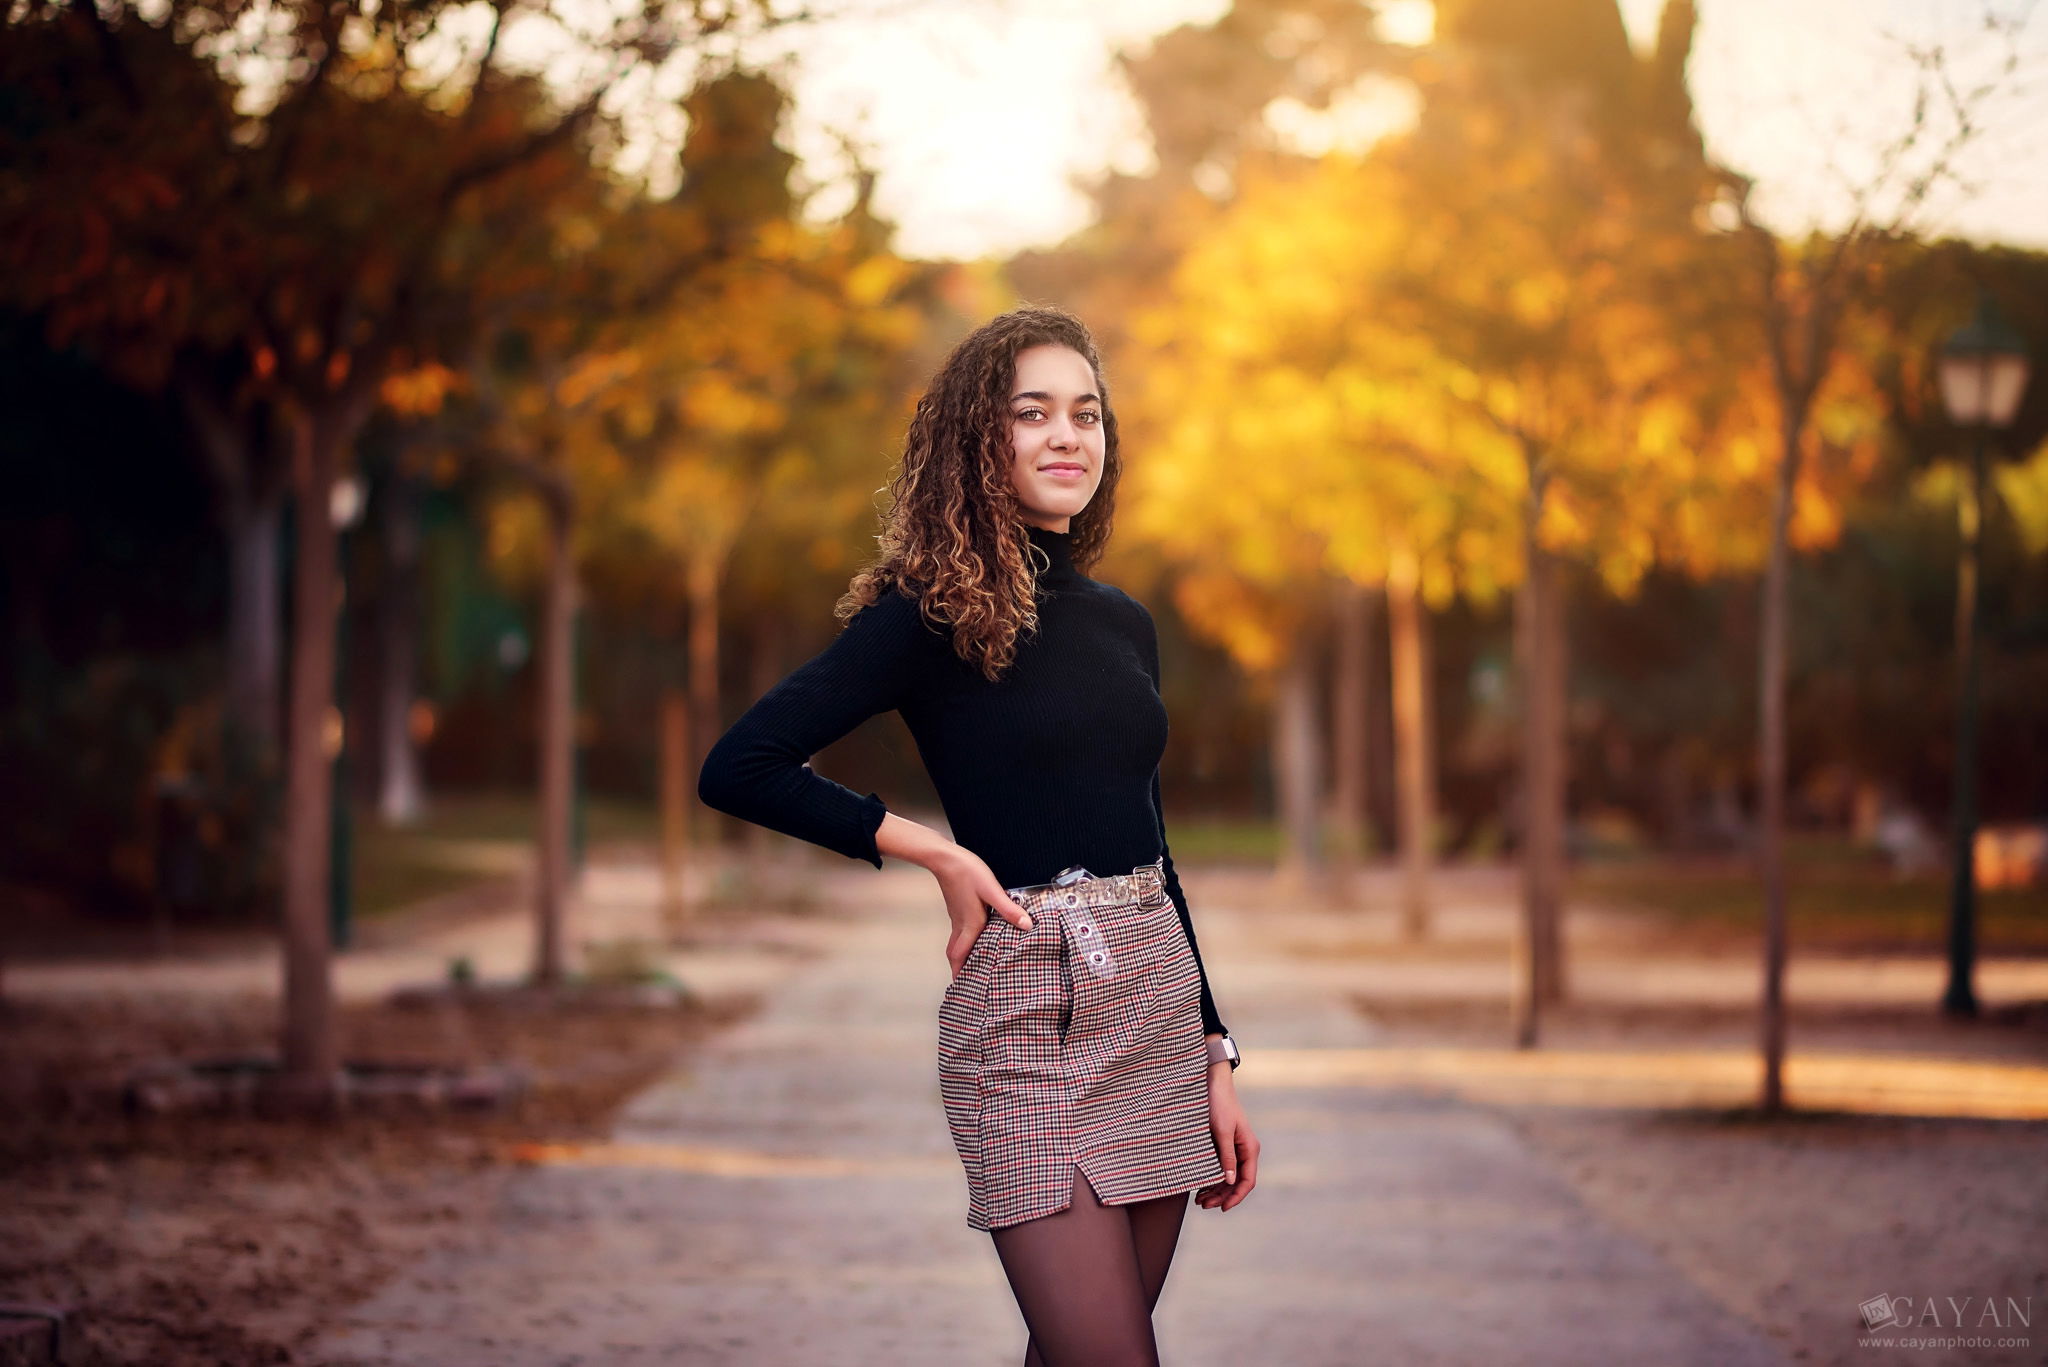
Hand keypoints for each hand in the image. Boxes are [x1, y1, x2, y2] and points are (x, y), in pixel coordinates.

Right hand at [927, 842, 1031, 979]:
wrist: (945, 858)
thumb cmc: (968, 872)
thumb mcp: (992, 890)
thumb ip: (1009, 909)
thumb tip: (1027, 926)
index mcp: (970, 924)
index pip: (960, 956)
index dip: (960, 974)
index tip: (962, 990)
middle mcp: (962, 924)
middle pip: (955, 954)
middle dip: (959, 970)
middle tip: (966, 984)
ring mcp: (957, 917)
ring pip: (957, 943)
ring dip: (962, 957)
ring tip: (973, 966)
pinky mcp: (958, 909)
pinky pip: (960, 932)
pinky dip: (965, 943)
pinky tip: (977, 938)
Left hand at [1196, 1061, 1257, 1211]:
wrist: (1212, 1083)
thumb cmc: (1219, 1105)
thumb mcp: (1221, 1131)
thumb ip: (1226, 1156)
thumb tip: (1230, 1180)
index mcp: (1249, 1148)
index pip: (1247, 1180)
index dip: (1236, 1197)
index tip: (1223, 1208)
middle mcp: (1244, 1151)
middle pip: (1236, 1182)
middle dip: (1221, 1195)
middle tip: (1203, 1205)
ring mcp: (1234, 1148)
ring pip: (1227, 1176)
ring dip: (1215, 1189)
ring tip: (1199, 1200)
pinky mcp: (1223, 1144)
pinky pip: (1220, 1167)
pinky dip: (1211, 1178)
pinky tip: (1200, 1186)